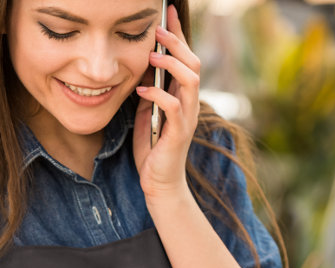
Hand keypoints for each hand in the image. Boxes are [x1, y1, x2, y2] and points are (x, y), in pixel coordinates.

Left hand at [132, 4, 200, 205]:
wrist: (158, 183)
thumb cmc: (153, 150)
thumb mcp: (148, 114)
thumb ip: (149, 93)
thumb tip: (141, 69)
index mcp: (182, 97)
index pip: (186, 59)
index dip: (178, 36)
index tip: (167, 14)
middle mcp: (189, 105)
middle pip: (193, 64)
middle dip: (176, 43)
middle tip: (158, 30)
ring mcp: (186, 119)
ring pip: (190, 80)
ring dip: (171, 64)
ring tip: (152, 56)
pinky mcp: (178, 133)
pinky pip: (173, 106)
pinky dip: (157, 95)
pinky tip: (141, 91)